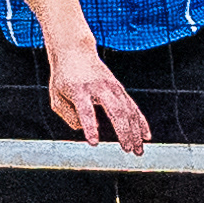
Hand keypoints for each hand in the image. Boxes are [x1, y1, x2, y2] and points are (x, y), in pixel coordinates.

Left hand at [45, 39, 149, 153]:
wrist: (74, 51)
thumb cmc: (63, 78)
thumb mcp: (56, 97)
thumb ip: (68, 115)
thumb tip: (87, 129)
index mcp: (79, 90)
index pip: (85, 111)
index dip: (90, 127)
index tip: (94, 142)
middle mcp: (99, 87)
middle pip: (115, 110)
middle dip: (123, 131)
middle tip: (127, 150)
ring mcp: (112, 87)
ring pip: (128, 110)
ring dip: (135, 132)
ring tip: (138, 151)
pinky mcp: (119, 89)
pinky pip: (133, 107)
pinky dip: (141, 122)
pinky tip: (146, 137)